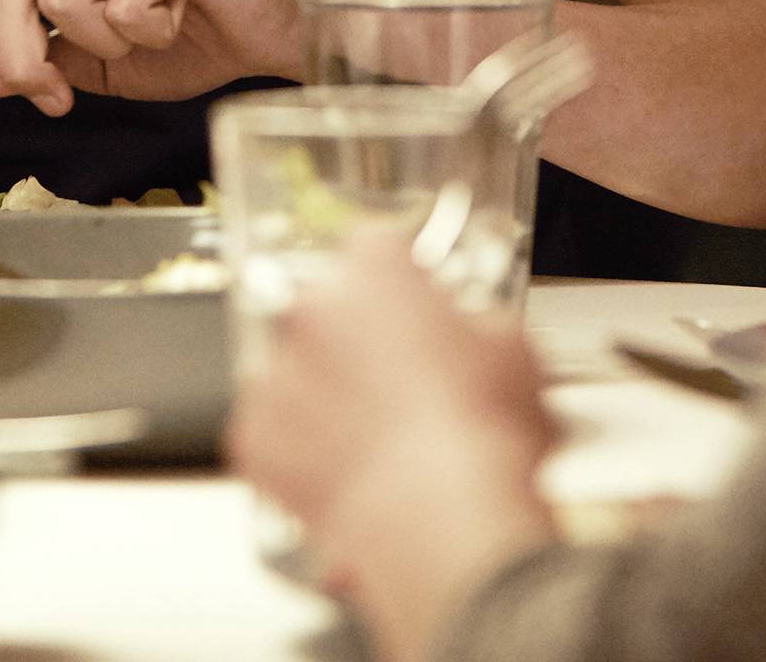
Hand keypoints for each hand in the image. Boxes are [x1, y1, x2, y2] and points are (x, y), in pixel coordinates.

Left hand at [0, 0, 360, 109]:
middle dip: (22, 59)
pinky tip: (180, 15)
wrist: (272, 32)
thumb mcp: (95, 64)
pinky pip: (123, 4)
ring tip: (146, 33)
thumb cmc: (192, 40)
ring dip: (105, 43)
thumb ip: (36, 63)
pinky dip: (150, 33)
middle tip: (56, 98)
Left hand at [226, 238, 558, 651]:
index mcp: (375, 270)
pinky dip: (300, 445)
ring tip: (374, 430)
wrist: (441, 520)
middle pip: (326, 306)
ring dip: (325, 389)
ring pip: (294, 369)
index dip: (397, 276)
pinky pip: (271, 429)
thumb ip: (476, 321)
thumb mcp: (512, 348)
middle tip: (395, 374)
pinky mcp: (253, 436)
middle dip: (356, 334)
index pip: (374, 245)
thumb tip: (471, 332)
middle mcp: (312, 309)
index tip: (407, 298)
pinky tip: (347, 464)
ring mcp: (276, 371)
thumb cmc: (479, 436)